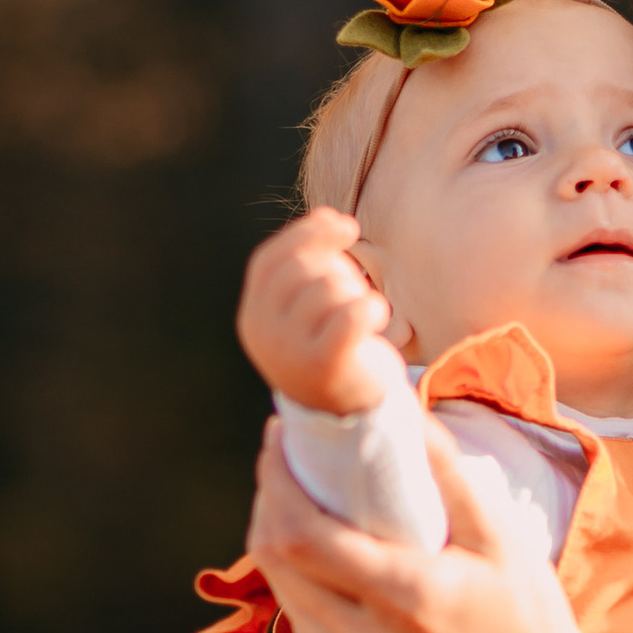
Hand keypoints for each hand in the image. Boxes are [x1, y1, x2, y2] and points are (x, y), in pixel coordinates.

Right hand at [238, 208, 394, 414]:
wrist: (352, 416)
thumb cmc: (335, 348)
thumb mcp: (309, 307)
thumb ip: (311, 264)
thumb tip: (329, 216)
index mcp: (253, 316)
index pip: (270, 260)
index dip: (306, 234)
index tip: (344, 223)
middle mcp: (263, 334)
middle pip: (301, 269)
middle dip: (338, 267)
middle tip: (358, 288)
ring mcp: (289, 352)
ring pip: (328, 288)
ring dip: (357, 292)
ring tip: (364, 315)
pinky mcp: (324, 365)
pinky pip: (349, 316)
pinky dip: (370, 308)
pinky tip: (379, 316)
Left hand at [246, 419, 615, 632]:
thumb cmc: (526, 620)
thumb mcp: (504, 539)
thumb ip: (449, 473)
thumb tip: (405, 410)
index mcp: (407, 598)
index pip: (303, 535)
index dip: (276, 480)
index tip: (282, 436)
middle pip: (274, 554)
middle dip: (269, 494)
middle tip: (287, 454)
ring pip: (276, 582)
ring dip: (276, 529)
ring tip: (299, 489)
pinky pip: (294, 609)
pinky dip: (295, 567)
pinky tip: (319, 541)